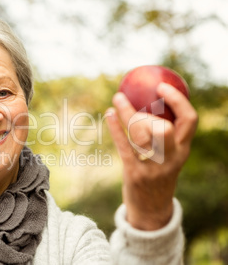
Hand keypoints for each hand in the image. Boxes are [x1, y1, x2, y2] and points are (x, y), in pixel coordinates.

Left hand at [106, 83, 197, 230]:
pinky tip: (108, 115)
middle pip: (166, 127)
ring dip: (127, 114)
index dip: (177, 100)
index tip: (162, 86)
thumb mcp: (169, 157)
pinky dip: (116, 129)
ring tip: (116, 100)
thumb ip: (166, 137)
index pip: (189, 120)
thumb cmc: (158, 176)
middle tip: (132, 94)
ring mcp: (154, 168)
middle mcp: (172, 158)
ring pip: (142, 135)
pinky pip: (125, 147)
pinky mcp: (135, 175)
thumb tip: (152, 105)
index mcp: (182, 150)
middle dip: (150, 109)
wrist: (152, 211)